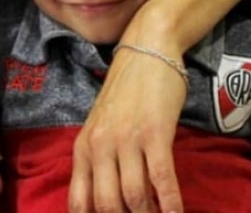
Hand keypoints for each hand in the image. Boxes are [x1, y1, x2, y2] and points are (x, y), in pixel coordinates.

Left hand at [69, 46, 186, 212]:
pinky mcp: (155, 134)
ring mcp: (127, 140)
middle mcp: (100, 146)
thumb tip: (105, 202)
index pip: (79, 202)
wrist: (146, 52)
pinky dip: (171, 204)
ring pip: (134, 197)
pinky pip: (162, 180)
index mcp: (83, 148)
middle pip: (107, 205)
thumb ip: (98, 160)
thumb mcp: (99, 127)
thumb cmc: (125, 93)